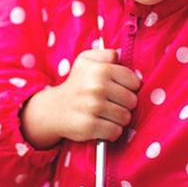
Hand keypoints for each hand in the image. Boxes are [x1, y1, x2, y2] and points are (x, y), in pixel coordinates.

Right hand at [20, 49, 140, 147]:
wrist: (53, 109)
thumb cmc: (77, 83)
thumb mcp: (86, 60)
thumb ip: (106, 54)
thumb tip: (119, 57)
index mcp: (100, 69)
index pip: (134, 82)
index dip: (129, 87)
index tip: (119, 89)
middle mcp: (97, 87)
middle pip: (132, 101)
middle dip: (125, 104)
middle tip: (112, 103)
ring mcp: (93, 107)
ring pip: (126, 118)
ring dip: (118, 119)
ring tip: (106, 114)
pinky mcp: (89, 126)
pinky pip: (116, 132)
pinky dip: (112, 132)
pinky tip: (102, 125)